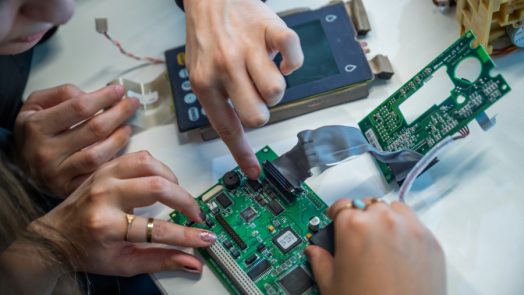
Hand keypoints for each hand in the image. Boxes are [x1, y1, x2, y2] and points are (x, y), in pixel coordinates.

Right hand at [14, 84, 138, 196]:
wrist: (21, 165)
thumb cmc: (34, 132)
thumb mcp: (36, 104)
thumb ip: (62, 93)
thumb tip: (91, 95)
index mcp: (37, 126)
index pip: (79, 107)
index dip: (104, 97)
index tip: (119, 90)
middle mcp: (45, 151)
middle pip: (94, 130)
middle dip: (119, 113)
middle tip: (132, 104)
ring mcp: (57, 173)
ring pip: (98, 155)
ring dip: (119, 139)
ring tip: (126, 127)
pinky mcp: (67, 189)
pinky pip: (97, 175)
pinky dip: (112, 161)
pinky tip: (120, 150)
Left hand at [34, 151, 214, 275]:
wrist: (56, 238)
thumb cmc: (87, 250)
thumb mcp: (124, 264)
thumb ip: (161, 262)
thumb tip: (192, 262)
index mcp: (107, 226)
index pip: (158, 230)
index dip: (187, 235)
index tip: (204, 237)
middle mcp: (104, 197)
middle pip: (157, 188)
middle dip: (185, 201)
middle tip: (195, 214)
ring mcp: (104, 178)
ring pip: (149, 164)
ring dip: (172, 179)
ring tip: (178, 195)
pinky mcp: (106, 168)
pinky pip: (138, 157)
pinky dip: (156, 166)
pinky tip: (161, 180)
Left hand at [184, 0, 303, 178]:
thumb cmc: (207, 35)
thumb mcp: (199, 71)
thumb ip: (217, 100)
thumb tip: (240, 134)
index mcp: (205, 82)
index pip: (227, 127)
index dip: (242, 153)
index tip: (254, 172)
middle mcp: (226, 66)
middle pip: (258, 115)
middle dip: (260, 112)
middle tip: (254, 96)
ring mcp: (249, 47)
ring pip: (277, 91)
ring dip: (274, 88)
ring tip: (263, 72)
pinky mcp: (270, 29)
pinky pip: (294, 58)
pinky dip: (293, 62)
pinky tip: (280, 57)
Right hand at [306, 198, 445, 294]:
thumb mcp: (331, 285)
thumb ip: (320, 261)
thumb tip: (315, 252)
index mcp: (355, 226)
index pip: (341, 206)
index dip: (336, 217)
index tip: (337, 224)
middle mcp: (384, 221)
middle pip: (367, 206)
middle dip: (361, 220)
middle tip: (357, 242)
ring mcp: (411, 229)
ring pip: (394, 210)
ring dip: (385, 220)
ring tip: (379, 244)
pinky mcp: (432, 242)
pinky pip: (415, 225)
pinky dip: (406, 232)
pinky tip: (398, 253)